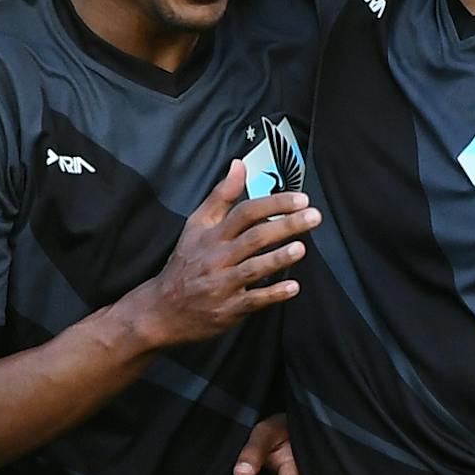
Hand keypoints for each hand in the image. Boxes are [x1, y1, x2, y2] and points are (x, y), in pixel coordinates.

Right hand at [135, 161, 315, 346]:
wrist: (161, 309)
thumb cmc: (184, 264)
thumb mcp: (196, 225)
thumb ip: (221, 195)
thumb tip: (239, 165)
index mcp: (212, 235)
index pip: (245, 212)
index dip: (274, 203)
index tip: (300, 199)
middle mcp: (217, 257)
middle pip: (254, 237)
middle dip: (285, 225)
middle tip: (313, 217)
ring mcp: (222, 284)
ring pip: (253, 268)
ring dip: (277, 258)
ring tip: (301, 248)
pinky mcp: (227, 309)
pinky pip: (252, 300)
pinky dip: (272, 294)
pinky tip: (292, 287)